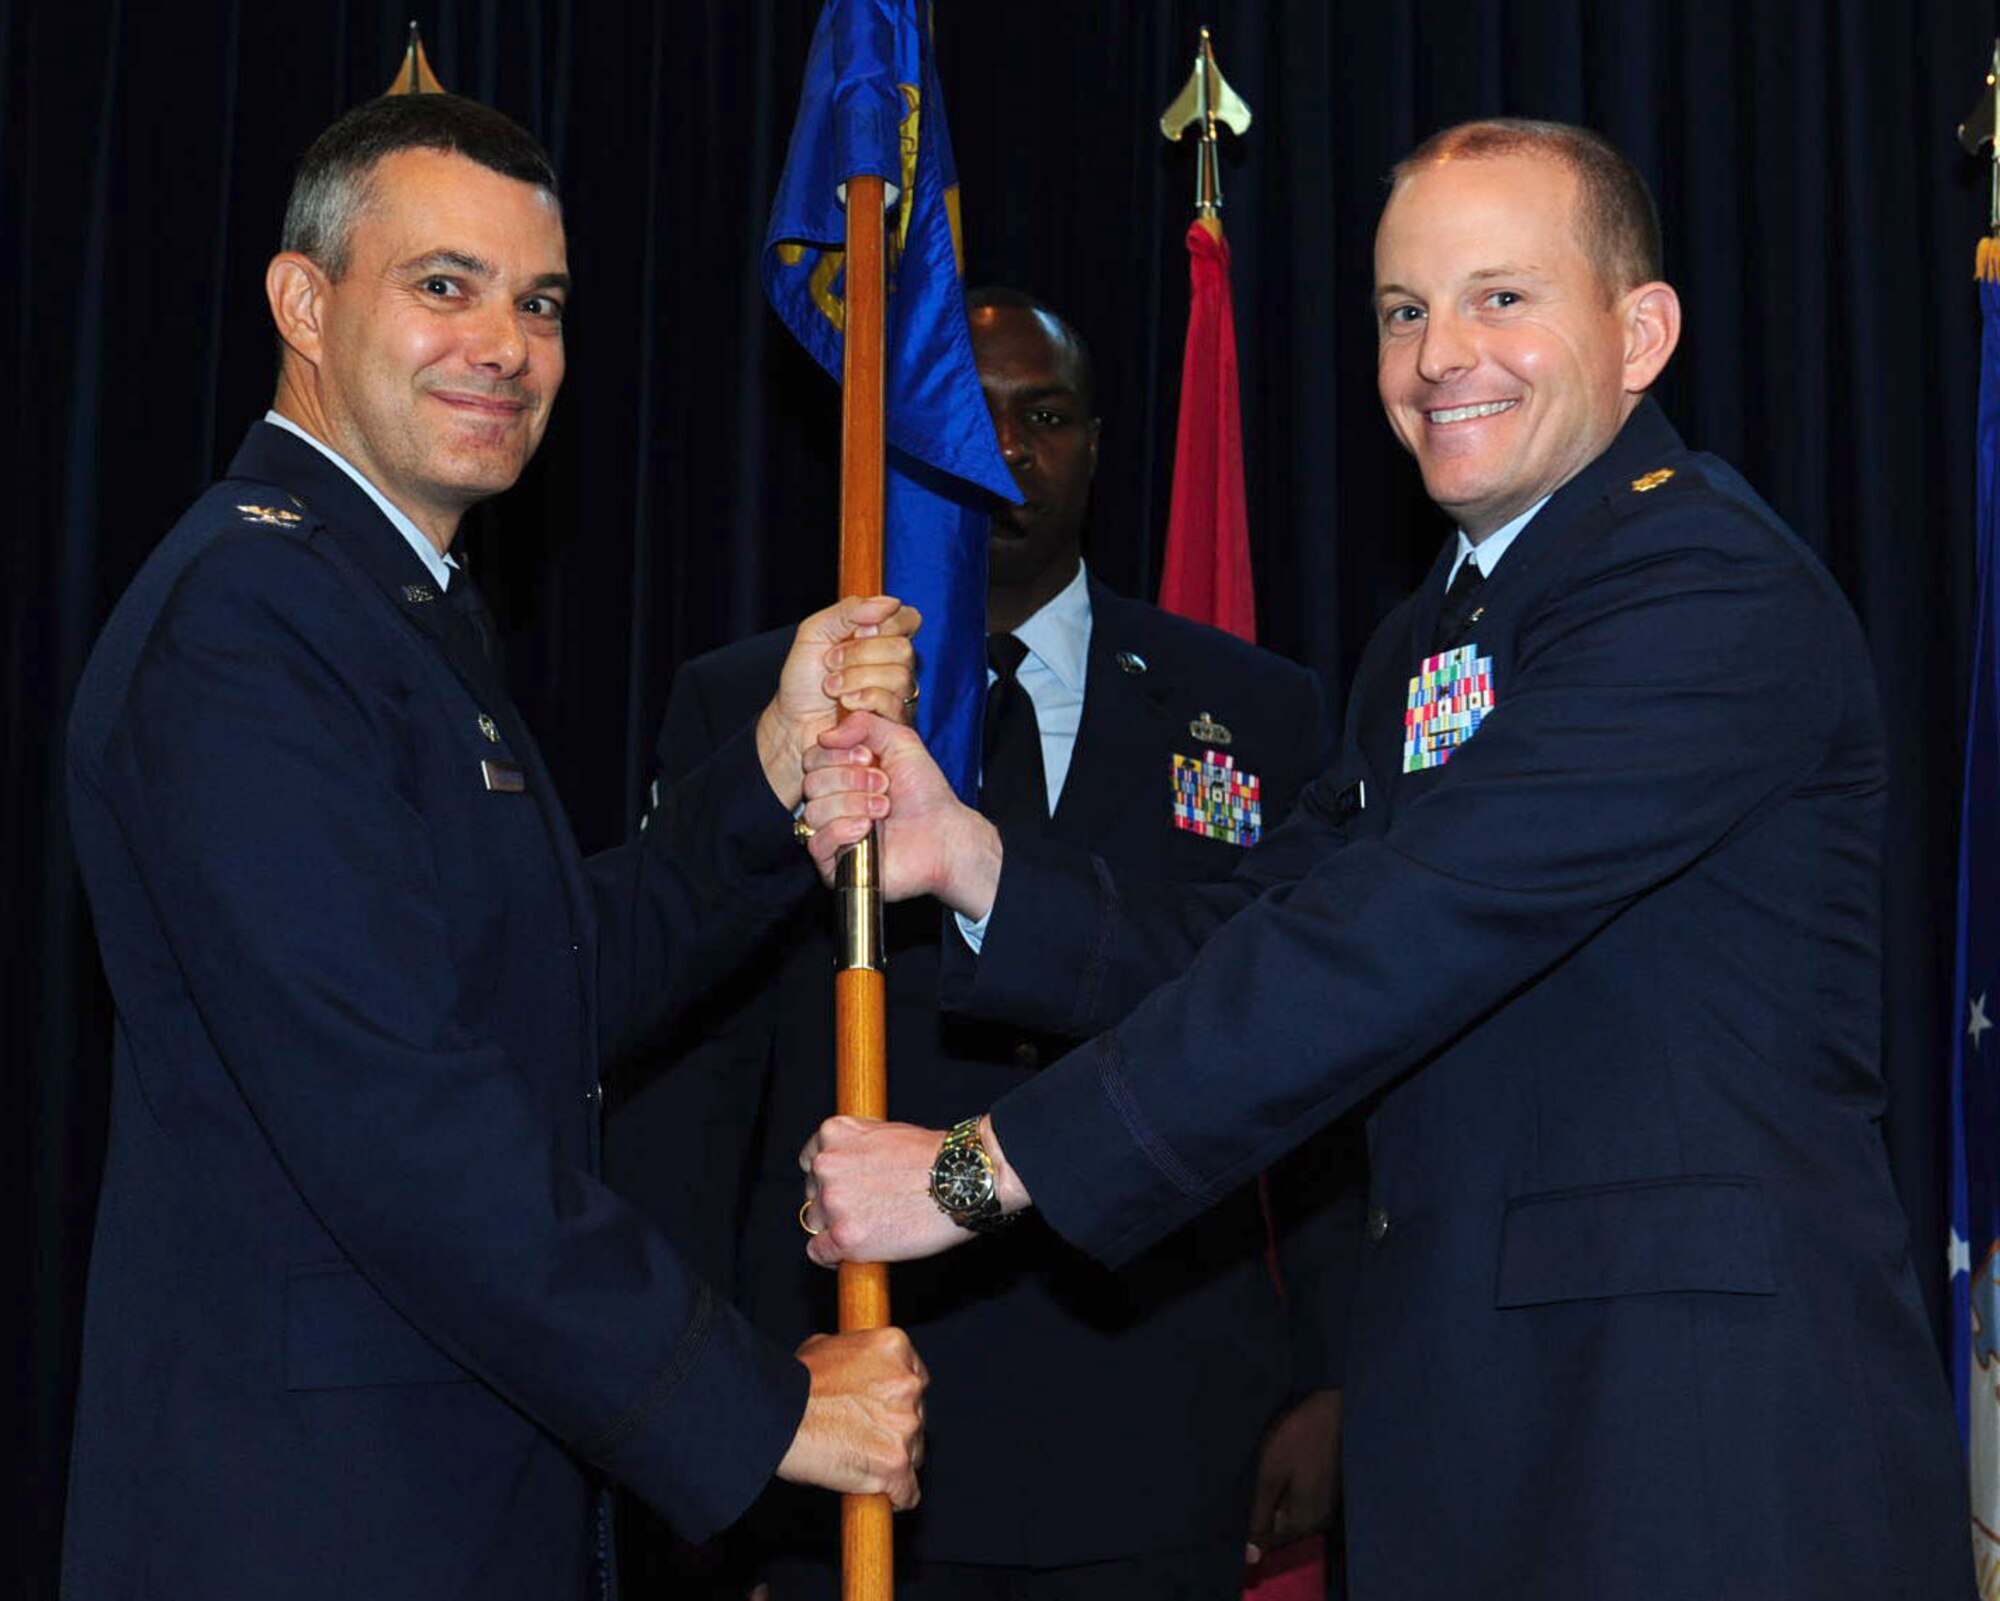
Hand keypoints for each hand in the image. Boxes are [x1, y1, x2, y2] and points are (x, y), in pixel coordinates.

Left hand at [755, 596, 919, 807]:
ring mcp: (899, 695)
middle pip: (903, 648)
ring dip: (857, 679)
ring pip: (899, 676)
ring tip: (832, 688)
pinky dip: (863, 700)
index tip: (855, 632)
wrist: (791, 723)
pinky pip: (894, 704)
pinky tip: (846, 705)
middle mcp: (896, 665)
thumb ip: (849, 611)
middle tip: (831, 663)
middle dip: (860, 654)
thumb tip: (890, 602)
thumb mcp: (815, 632)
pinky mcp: (896, 723)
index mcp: (881, 638)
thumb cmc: (803, 680)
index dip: (885, 623)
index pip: (908, 619)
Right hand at [775, 1326, 929, 1509]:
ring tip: (859, 1462)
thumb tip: (859, 1368)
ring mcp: (905, 1425)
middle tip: (864, 1439)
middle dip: (896, 1430)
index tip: (881, 1413)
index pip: (916, 1380)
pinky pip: (908, 1492)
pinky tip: (877, 1494)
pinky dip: (895, 1496)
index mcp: (896, 1348)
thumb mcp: (826, 1346)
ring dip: (893, 1461)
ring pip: (914, 1453)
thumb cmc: (794, 1384)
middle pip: (919, 1417)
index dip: (897, 1400)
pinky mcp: (896, 1464)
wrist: (775, 1416)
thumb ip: (856, 1357)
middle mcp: (908, 1384)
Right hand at [797, 711, 1002, 912]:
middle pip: (811, 782)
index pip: (812, 757)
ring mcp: (832, 832)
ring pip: (814, 810)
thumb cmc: (925, 792)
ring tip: (884, 807)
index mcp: (841, 773)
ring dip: (853, 803)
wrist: (944, 834)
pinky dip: (841, 830)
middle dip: (850, 779)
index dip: (837, 754)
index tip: (867, 756)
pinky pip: (816, 842)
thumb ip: (864, 723)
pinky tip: (866, 828)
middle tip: (884, 784)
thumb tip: (825, 735)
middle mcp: (833, 801)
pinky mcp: (835, 862)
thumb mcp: (899, 741)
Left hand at [799, 1114, 1029, 1266]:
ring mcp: (834, 1202)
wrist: (962, 1179)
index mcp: (833, 1133)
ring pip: (816, 1223)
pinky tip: (853, 1251)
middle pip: (813, 1194)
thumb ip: (857, 1147)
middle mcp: (826, 1165)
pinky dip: (832, 1256)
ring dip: (836, 1228)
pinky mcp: (845, 1237)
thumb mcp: (886, 1132)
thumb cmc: (935, 1156)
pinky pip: (819, 1253)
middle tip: (867, 1209)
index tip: (844, 1188)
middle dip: (834, 1203)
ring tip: (871, 1227)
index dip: (829, 1178)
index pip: (810, 1162)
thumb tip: (848, 1170)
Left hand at [1245, 1388, 1342, 1564]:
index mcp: (1304, 1522)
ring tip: (1255, 1482)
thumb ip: (1260, 1517)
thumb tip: (1251, 1558)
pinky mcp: (1324, 1488)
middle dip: (1259, 1518)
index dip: (1248, 1536)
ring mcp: (1323, 1504)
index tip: (1228, 1523)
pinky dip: (1282, 1494)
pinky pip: (1297, 1502)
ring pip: (1288, 1515)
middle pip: (1280, 1531)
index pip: (1270, 1545)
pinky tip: (1273, 1475)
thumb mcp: (1270, 1477)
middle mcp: (1318, 1520)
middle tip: (1240, 1494)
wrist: (1330, 1408)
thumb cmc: (1297, 1439)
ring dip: (1270, 1504)